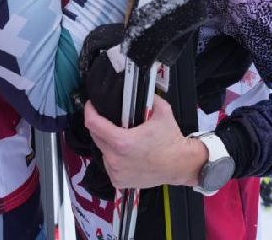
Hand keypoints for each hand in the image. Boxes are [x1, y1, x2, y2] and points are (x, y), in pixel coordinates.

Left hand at [84, 96, 206, 189]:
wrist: (181, 165)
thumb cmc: (171, 141)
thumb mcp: (162, 111)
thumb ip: (148, 97)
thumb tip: (139, 90)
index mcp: (122, 141)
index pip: (93, 124)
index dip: (90, 111)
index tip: (92, 105)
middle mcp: (115, 159)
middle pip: (96, 137)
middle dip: (100, 126)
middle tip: (110, 119)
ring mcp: (116, 172)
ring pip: (102, 151)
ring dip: (107, 142)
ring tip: (121, 137)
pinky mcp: (119, 181)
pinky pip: (109, 164)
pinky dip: (114, 157)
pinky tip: (125, 153)